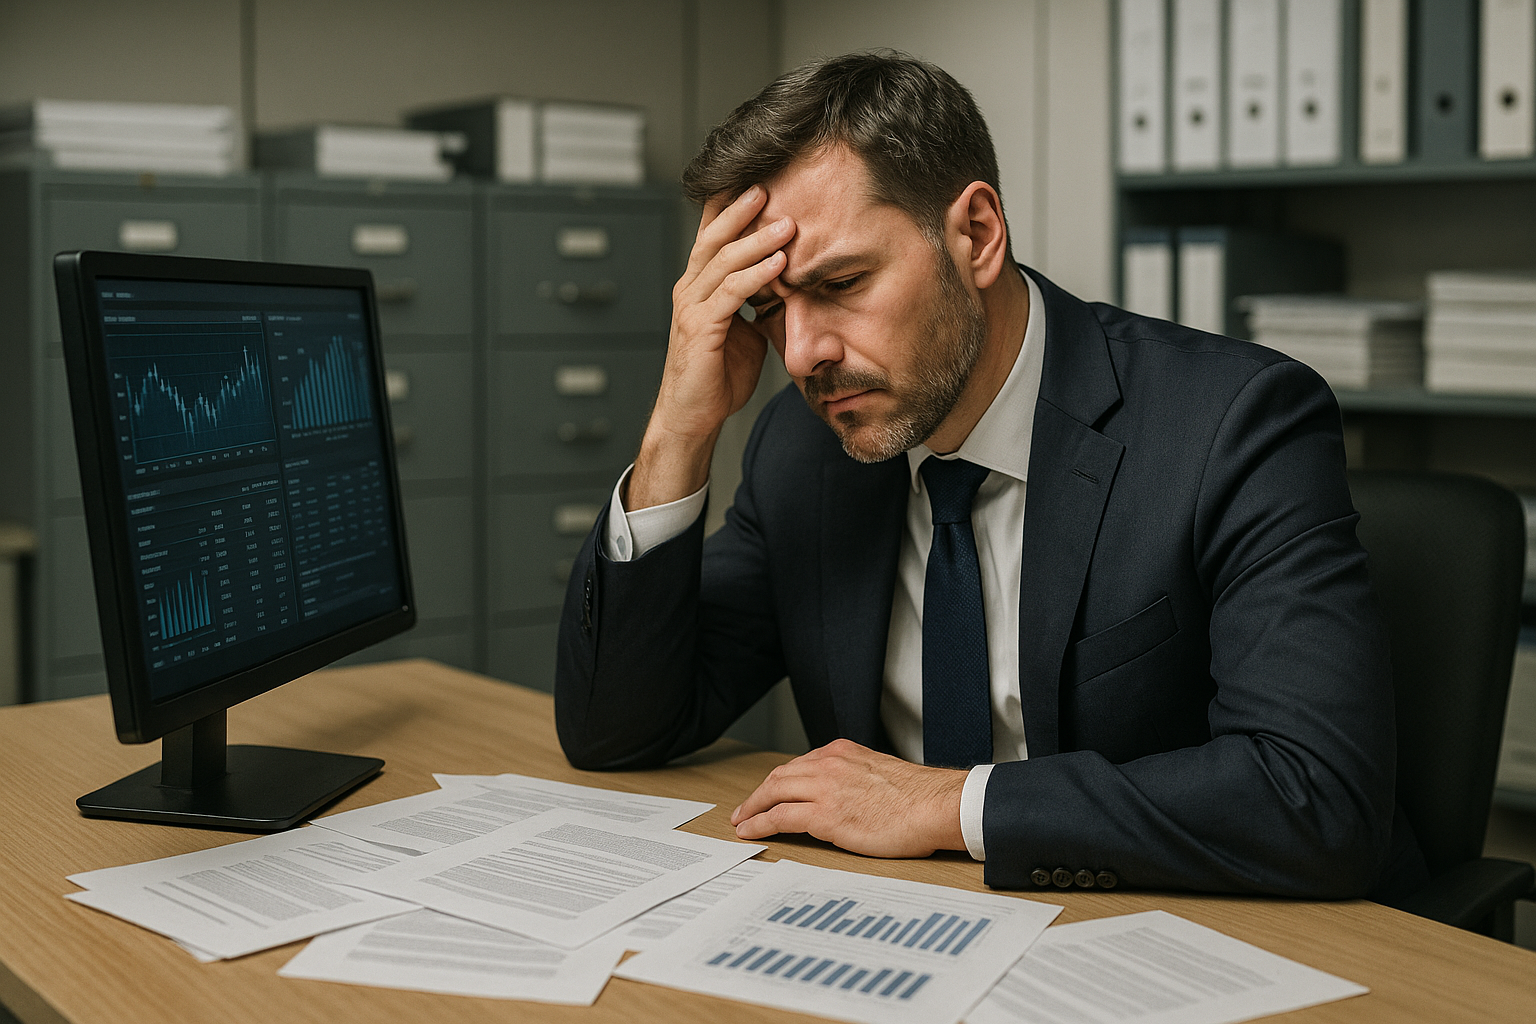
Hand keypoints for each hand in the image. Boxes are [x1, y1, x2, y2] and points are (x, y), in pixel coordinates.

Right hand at [628, 186, 794, 509]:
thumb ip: (758, 303)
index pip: (712, 236)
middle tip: (769, 186)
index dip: (732, 208)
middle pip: (713, 237)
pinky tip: (779, 264)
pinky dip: (756, 275)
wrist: (693, 417)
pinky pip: (730, 293)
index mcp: (698, 286)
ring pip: (723, 261)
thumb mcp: (743, 331)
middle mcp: (689, 290)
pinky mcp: (700, 330)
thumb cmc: (717, 376)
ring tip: (787, 224)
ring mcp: (691, 308)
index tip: (760, 183)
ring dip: (757, 239)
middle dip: (741, 209)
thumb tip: (787, 284)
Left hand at [729, 739, 968, 857]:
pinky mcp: (825, 816)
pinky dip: (760, 824)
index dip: (779, 781)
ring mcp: (824, 788)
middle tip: (744, 808)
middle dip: (758, 793)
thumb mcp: (879, 772)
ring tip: (741, 821)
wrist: (934, 806)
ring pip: (773, 793)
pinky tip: (750, 831)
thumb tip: (846, 794)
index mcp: (842, 752)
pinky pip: (780, 818)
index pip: (799, 765)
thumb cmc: (918, 797)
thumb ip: (856, 777)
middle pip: (779, 776)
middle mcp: (828, 764)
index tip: (770, 792)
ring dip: (752, 808)